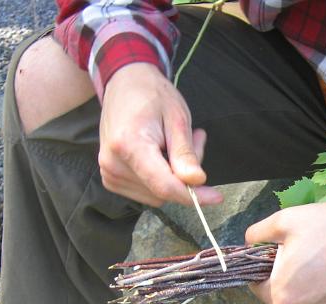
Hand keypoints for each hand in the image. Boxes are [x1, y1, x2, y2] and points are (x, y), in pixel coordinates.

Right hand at [98, 62, 222, 206]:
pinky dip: (160, 178)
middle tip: (194, 142)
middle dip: (184, 176)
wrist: (123, 84)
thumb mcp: (177, 119)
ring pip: (157, 195)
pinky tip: (162, 154)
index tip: (216, 197)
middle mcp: (113, 164)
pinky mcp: (110, 178)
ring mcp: (109, 173)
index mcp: (128, 145)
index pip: (165, 186)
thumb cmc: (152, 96)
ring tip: (174, 144)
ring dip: (173, 177)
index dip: (193, 195)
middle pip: (163, 191)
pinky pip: (147, 192)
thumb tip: (196, 181)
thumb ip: (185, 153)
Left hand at [246, 202, 325, 303]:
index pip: (257, 286)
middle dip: (288, 277)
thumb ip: (259, 232)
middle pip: (283, 296)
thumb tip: (249, 241)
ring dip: (310, 288)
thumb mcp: (288, 219)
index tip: (280, 252)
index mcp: (281, 296)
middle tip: (308, 252)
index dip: (265, 266)